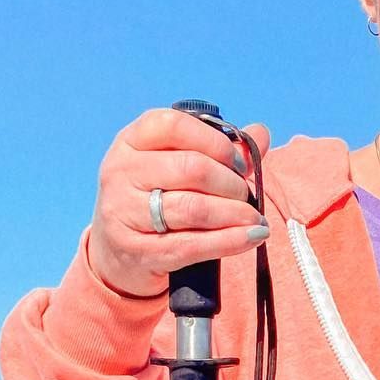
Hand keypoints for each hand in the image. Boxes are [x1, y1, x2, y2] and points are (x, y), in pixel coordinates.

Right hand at [87, 107, 272, 299]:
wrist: (118, 253)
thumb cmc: (157, 199)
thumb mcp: (177, 167)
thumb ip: (218, 150)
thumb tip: (261, 133)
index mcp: (131, 141)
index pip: (175, 126)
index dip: (215, 141)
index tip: (238, 161)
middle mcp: (121, 172)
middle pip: (191, 168)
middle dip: (230, 182)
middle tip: (246, 195)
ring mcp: (124, 213)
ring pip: (193, 208)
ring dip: (235, 214)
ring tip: (255, 219)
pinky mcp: (138, 251)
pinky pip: (192, 246)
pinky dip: (229, 241)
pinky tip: (251, 238)